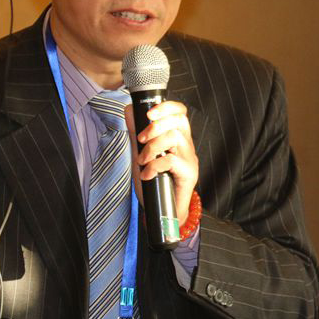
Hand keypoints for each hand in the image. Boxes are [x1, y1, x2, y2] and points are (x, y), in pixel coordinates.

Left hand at [125, 100, 197, 223]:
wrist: (163, 211)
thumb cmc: (155, 182)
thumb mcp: (141, 153)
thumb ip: (137, 133)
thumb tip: (129, 110)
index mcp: (178, 137)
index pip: (179, 112)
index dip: (166, 107)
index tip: (149, 114)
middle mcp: (186, 146)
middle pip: (178, 120)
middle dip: (156, 125)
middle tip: (141, 138)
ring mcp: (190, 159)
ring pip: (174, 137)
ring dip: (152, 147)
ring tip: (142, 160)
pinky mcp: (189, 173)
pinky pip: (171, 161)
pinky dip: (154, 166)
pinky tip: (147, 174)